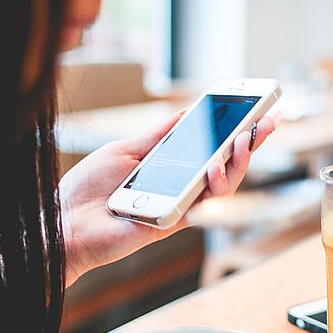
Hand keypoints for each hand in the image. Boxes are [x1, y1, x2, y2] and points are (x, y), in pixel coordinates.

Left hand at [59, 109, 278, 283]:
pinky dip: (214, 182)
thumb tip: (186, 113)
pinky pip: (204, 203)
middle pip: (225, 165)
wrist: (65, 223)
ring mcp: (179, 205)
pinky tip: (215, 163)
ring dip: (238, 161)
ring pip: (223, 185)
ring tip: (243, 139)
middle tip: (267, 121)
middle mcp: (178, 186)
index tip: (255, 110)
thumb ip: (158, 136)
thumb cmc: (88, 189)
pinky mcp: (175, 222)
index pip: (209, 146)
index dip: (233, 131)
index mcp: (168, 166)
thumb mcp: (125, 150)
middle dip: (250, 143)